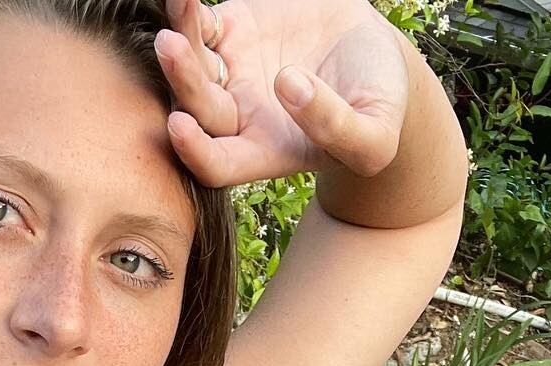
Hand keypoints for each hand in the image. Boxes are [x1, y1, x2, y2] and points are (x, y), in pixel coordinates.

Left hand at [152, 0, 410, 186]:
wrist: (377, 54)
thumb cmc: (380, 107)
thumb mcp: (374, 135)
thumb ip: (338, 127)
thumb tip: (289, 86)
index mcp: (265, 151)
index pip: (217, 165)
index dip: (194, 151)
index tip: (179, 125)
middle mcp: (238, 116)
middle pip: (195, 107)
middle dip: (182, 80)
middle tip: (171, 46)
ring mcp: (231, 72)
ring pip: (190, 62)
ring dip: (178, 40)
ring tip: (179, 8)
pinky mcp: (233, 29)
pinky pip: (199, 21)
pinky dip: (187, 9)